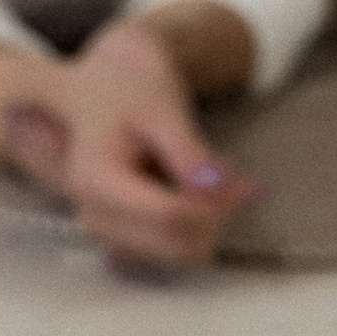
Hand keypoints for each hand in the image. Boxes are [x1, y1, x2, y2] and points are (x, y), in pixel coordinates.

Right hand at [3, 20, 257, 270]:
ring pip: (174, 251)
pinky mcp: (119, 233)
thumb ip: (189, 154)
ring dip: (208, 223)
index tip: (243, 185)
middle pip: (172, 242)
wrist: (106, 84)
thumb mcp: (163, 110)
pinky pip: (167, 246)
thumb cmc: (129, 88)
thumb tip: (216, 193)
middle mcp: (92, 211)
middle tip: (244, 185)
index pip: (167, 216)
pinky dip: (195, 225)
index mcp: (95, 179)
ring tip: (226, 180)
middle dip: (215, 217)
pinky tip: (207, 193)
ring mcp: (104, 227)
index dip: (213, 206)